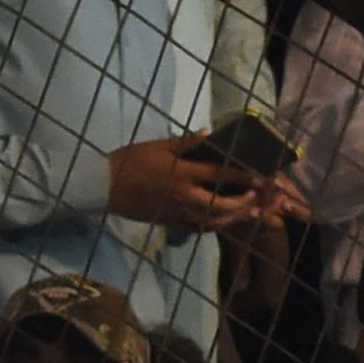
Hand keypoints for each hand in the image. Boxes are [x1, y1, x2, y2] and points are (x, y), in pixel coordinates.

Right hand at [109, 134, 270, 231]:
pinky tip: (222, 221)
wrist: (104, 185)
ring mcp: (175, 211)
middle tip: (255, 198)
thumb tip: (211, 134)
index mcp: (181, 173)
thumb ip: (187, 143)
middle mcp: (182, 195)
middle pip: (219, 205)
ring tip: (246, 212)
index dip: (242, 176)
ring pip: (210, 221)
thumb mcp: (159, 146)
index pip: (219, 175)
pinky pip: (195, 228)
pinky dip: (212, 226)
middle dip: (241, 204)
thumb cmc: (130, 161)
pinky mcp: (168, 221)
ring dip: (231, 218)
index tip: (260, 175)